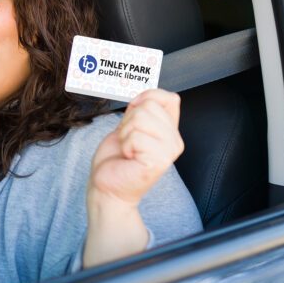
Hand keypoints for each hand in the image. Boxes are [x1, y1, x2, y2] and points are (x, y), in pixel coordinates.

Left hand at [88, 89, 183, 207]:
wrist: (108, 186)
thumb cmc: (117, 159)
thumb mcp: (130, 125)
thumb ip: (142, 110)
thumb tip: (146, 96)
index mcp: (171, 131)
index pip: (169, 98)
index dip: (146, 98)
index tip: (133, 115)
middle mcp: (175, 141)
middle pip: (149, 106)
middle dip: (128, 121)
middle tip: (127, 141)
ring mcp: (169, 152)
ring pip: (141, 119)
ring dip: (125, 133)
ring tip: (128, 149)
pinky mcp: (159, 161)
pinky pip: (136, 136)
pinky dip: (125, 145)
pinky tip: (128, 158)